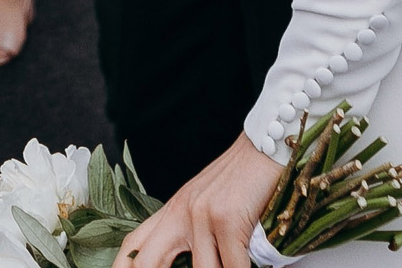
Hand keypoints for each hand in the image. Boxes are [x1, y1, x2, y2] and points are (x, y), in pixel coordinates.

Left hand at [118, 133, 282, 267]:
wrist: (268, 146)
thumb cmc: (243, 180)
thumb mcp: (206, 204)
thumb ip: (192, 233)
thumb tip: (193, 264)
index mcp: (172, 210)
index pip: (133, 246)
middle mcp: (180, 212)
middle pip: (148, 263)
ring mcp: (201, 215)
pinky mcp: (227, 220)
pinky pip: (233, 267)